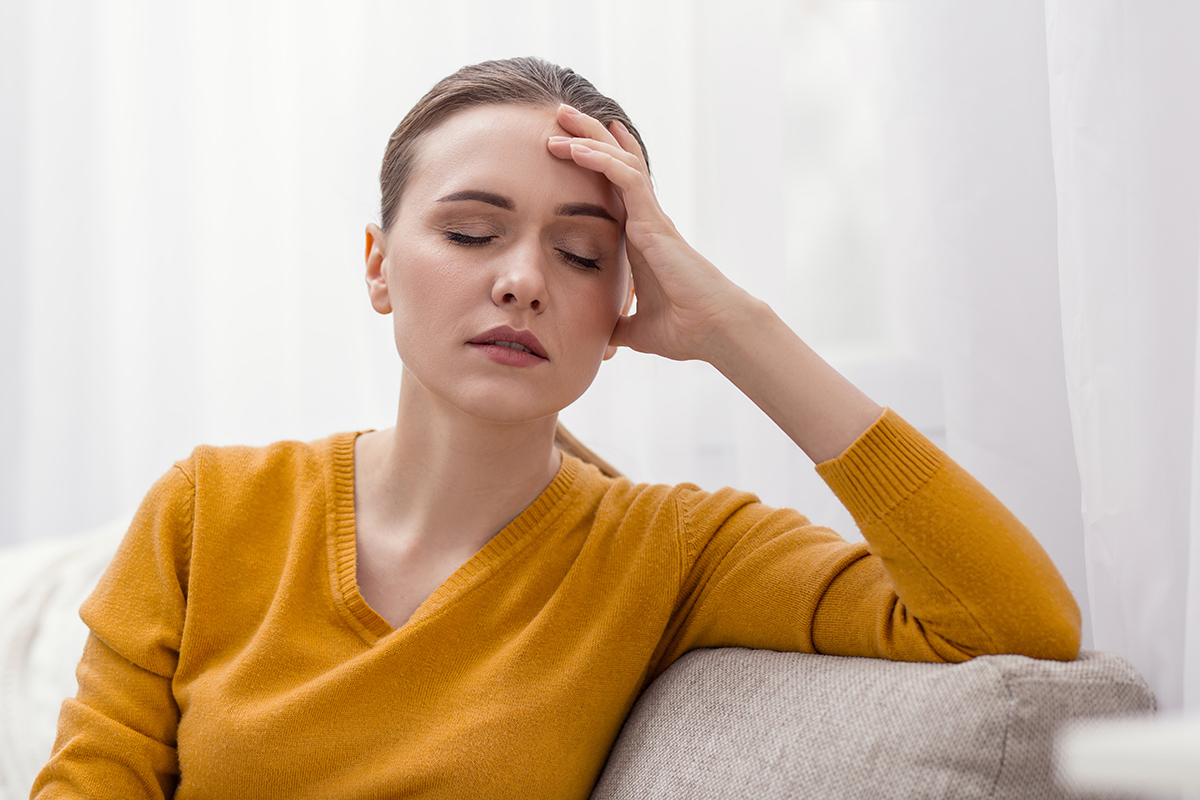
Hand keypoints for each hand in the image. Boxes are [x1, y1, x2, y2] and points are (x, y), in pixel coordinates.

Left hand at [546, 104, 748, 362]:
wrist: (711, 331)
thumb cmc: (684, 329)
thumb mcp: (637, 329)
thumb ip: (619, 326)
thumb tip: (605, 341)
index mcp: (640, 238)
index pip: (615, 189)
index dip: (598, 162)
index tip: (573, 142)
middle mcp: (646, 220)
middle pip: (615, 163)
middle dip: (587, 136)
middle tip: (559, 114)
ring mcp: (652, 216)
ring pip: (618, 161)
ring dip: (588, 138)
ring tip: (560, 117)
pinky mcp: (655, 220)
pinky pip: (625, 178)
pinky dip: (601, 160)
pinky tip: (577, 148)